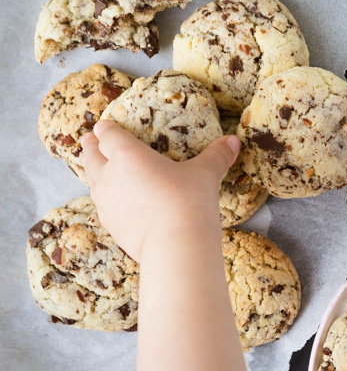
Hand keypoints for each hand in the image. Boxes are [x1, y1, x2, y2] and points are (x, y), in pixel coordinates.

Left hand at [81, 120, 239, 262]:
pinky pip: (102, 205)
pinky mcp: (111, 226)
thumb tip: (234, 140)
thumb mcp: (205, 174)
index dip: (106, 129)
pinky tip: (114, 201)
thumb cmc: (188, 201)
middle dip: (91, 147)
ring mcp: (107, 203)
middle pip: (91, 157)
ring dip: (94, 172)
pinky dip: (105, 197)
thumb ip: (217, 155)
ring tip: (97, 168)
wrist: (175, 246)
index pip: (109, 135)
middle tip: (89, 139)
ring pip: (92, 182)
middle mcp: (110, 176)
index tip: (104, 125)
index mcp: (127, 155)